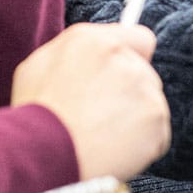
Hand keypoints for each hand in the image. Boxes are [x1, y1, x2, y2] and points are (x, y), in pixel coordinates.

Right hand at [12, 24, 171, 181]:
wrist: (45, 154)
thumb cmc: (35, 114)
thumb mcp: (38, 65)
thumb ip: (73, 51)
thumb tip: (95, 48)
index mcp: (94, 41)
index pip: (139, 38)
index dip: (132, 56)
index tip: (124, 74)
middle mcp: (124, 59)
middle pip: (144, 74)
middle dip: (128, 93)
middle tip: (100, 115)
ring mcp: (144, 89)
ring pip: (151, 104)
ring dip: (135, 120)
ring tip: (102, 137)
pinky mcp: (156, 119)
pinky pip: (157, 135)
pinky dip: (142, 146)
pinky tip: (114, 151)